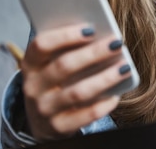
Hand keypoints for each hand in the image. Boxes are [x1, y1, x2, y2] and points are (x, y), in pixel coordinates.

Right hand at [20, 24, 130, 140]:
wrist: (43, 122)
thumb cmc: (55, 81)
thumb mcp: (51, 64)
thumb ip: (69, 48)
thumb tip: (100, 34)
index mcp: (30, 64)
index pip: (41, 45)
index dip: (65, 35)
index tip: (91, 28)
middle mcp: (33, 87)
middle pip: (64, 66)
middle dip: (94, 53)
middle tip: (117, 43)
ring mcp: (44, 109)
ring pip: (78, 92)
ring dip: (105, 78)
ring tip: (125, 67)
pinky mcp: (58, 127)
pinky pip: (86, 115)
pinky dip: (103, 104)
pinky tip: (116, 94)